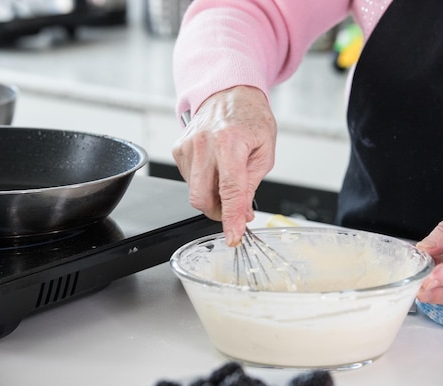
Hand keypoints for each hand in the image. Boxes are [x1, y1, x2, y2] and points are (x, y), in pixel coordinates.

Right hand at [172, 86, 276, 245]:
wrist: (230, 93)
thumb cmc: (250, 119)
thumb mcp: (264, 151)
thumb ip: (252, 185)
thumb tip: (243, 215)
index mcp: (230, 141)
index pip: (230, 190)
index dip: (231, 218)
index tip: (233, 236)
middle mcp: (204, 142)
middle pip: (202, 197)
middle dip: (218, 212)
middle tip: (233, 208)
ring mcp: (187, 145)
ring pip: (194, 192)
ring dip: (212, 195)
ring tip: (226, 175)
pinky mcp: (178, 149)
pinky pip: (189, 180)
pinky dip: (203, 182)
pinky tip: (214, 166)